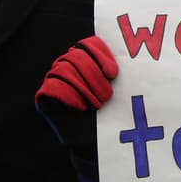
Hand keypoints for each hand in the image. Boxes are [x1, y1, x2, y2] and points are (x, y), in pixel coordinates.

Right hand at [36, 36, 117, 151]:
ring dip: (84, 88)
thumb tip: (135, 58)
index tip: (113, 74)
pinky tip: (81, 106)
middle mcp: (67, 63)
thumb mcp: (116, 89)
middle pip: (77, 56)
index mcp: (84, 56)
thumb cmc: (108, 111)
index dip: (101, 55)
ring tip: (97, 103)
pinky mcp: (45, 94)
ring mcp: (54, 77)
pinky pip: (53, 87)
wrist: (90, 136)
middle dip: (94, 76)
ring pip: (64, 70)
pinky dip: (69, 95)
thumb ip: (118, 74)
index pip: (89, 44)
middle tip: (107, 96)